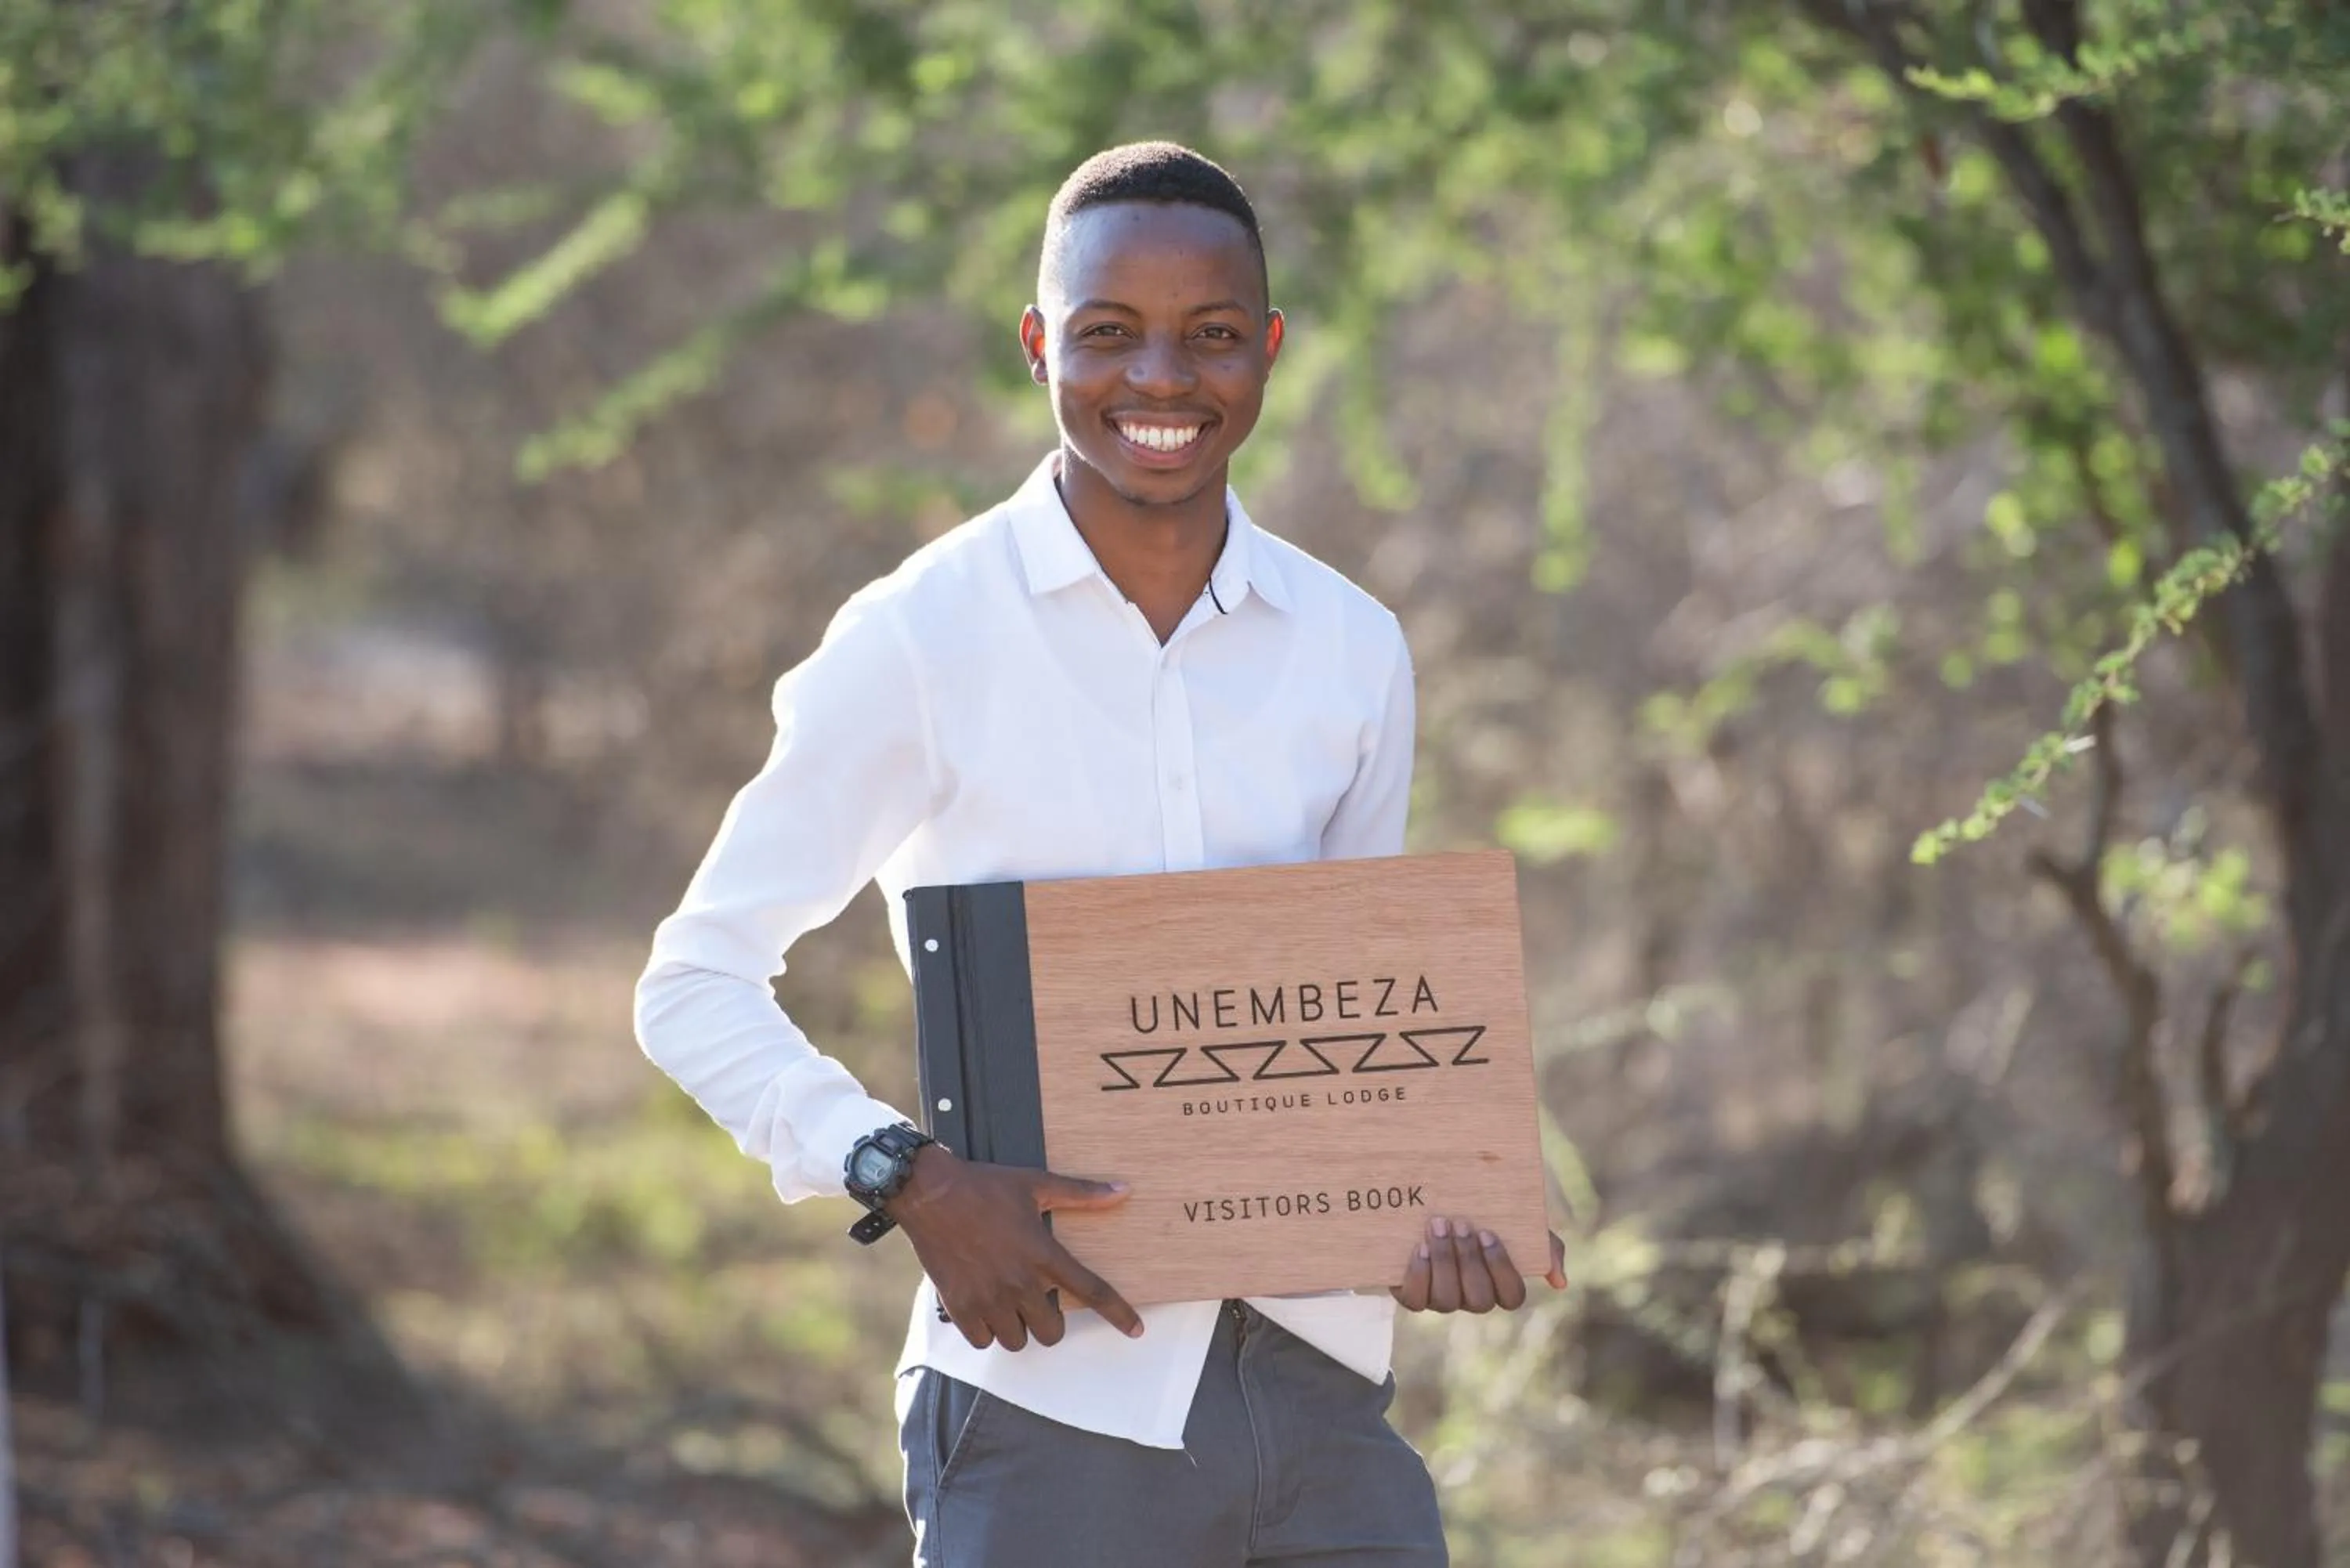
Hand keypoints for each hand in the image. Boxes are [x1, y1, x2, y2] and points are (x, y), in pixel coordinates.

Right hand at [886, 1144, 1143, 1350]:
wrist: (931, 1193)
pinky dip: (986, 1331)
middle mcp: (1020, 1282)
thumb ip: (1081, 1194)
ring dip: (1017, 1328)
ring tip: (1007, 1303)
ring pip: (1016, 1340)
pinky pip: (983, 1341)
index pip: (1092, 1291)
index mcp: (1043, 1254)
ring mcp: (989, 1297)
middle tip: (1038, 1303)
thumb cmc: (985, 1187)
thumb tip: (1123, 1192)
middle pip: (1052, 1332)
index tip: (1136, 1329)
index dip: (1118, 1313)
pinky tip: (983, 1308)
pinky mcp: (960, 1305)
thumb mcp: (1036, 1184)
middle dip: (1050, 1323)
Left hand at [1391, 1216, 1568, 1313]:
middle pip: (1479, 1300)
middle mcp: (1471, 1297)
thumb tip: (1560, 1282)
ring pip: (1447, 1300)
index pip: (1511, 1296)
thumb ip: (1546, 1247)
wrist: (1434, 1204)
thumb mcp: (1520, 1223)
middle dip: (1469, 1262)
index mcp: (1499, 1285)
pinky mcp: (1412, 1294)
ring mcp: (1441, 1299)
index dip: (1500, 1269)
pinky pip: (1414, 1300)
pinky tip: (1418, 1248)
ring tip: (1437, 1226)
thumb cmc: (1486, 1215)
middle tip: (1461, 1224)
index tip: (1489, 1233)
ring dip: (1443, 1262)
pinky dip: (1418, 1275)